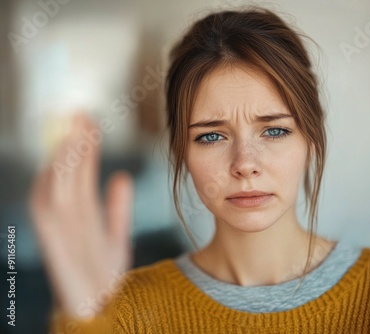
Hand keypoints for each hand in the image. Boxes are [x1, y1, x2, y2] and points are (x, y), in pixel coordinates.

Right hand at [28, 113, 133, 317]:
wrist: (101, 308)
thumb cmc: (104, 274)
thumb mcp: (115, 235)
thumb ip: (117, 208)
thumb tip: (120, 177)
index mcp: (81, 212)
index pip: (81, 172)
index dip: (85, 146)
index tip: (93, 122)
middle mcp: (66, 215)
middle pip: (68, 171)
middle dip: (73, 142)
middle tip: (84, 114)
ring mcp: (57, 226)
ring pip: (57, 181)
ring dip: (64, 154)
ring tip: (74, 128)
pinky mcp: (52, 239)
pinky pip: (50, 203)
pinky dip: (54, 181)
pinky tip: (62, 159)